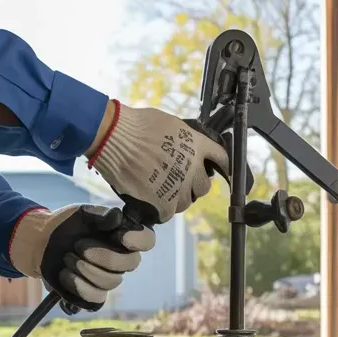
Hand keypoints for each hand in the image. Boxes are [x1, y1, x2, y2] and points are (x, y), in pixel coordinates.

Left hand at [8, 204, 154, 310]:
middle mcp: (122, 259)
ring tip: (66, 257)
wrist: (41, 241)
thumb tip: (118, 217)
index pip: (147, 241)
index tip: (120, 236)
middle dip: (103, 256)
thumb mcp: (83, 214)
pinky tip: (65, 274)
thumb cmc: (67, 224)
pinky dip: (79, 286)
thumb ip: (101, 216)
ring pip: (111, 281)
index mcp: (124, 236)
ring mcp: (109, 278)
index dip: (139, 240)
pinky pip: (97, 298)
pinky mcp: (94, 295)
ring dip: (85, 269)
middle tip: (77, 245)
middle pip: (130, 264)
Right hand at [87, 101, 230, 225]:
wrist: (115, 138)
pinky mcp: (164, 203)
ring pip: (187, 202)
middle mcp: (193, 168)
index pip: (222, 158)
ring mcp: (179, 187)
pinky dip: (161, 209)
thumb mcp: (169, 124)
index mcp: (197, 145)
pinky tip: (151, 199)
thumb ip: (183, 139)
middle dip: (194, 185)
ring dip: (177, 198)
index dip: (222, 166)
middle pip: (204, 187)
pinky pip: (168, 213)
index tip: (221, 171)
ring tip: (160, 189)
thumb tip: (185, 145)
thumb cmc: (136, 125)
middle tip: (178, 180)